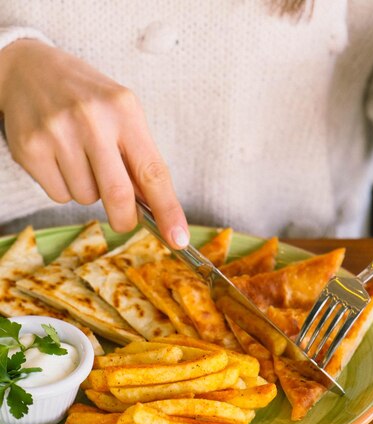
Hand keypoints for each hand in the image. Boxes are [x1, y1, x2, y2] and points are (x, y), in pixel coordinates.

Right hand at [0, 39, 188, 247]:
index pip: (153, 172)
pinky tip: (59, 159)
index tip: (178, 238)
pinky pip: (59, 196)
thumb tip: (154, 208)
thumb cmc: (86, 98)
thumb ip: (138, 157)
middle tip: (124, 220)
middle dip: (125, 219)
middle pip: (118, 195)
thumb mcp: (121, 114)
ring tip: (79, 159)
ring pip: (87, 198)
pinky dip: (64, 188)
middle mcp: (92, 119)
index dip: (168, 210)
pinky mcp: (31, 149)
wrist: (30, 70)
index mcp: (124, 109)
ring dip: (89, 192)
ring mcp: (58, 133)